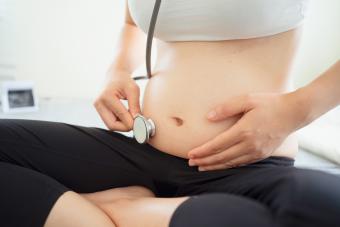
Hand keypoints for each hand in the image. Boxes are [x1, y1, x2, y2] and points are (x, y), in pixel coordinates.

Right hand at [94, 71, 140, 130]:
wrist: (114, 75)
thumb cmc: (124, 80)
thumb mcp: (133, 89)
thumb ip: (135, 105)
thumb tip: (138, 121)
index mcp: (106, 96)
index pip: (121, 115)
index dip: (133, 122)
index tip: (142, 123)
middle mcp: (99, 103)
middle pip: (112, 125)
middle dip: (126, 127)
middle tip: (137, 123)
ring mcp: (97, 107)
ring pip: (110, 126)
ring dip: (123, 125)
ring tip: (131, 116)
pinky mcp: (99, 110)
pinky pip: (110, 122)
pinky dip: (119, 122)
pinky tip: (126, 115)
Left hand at [187, 92, 306, 170]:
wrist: (293, 113)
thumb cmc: (269, 103)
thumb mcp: (247, 99)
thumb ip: (226, 107)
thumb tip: (208, 117)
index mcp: (243, 131)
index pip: (217, 145)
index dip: (202, 151)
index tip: (190, 154)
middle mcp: (249, 145)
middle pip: (221, 157)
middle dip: (204, 161)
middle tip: (191, 163)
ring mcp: (256, 152)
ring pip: (230, 163)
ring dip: (214, 166)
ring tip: (201, 167)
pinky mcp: (262, 155)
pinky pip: (241, 163)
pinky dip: (228, 166)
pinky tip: (220, 165)